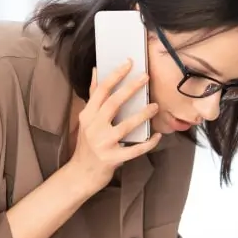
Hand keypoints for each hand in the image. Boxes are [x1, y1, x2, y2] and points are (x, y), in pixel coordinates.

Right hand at [66, 59, 161, 188]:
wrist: (80, 174)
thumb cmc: (87, 145)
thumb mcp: (86, 119)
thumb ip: (94, 96)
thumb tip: (96, 71)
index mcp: (87, 115)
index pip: (101, 91)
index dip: (115, 75)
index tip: (128, 63)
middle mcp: (93, 127)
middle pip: (113, 103)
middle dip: (131, 88)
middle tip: (146, 77)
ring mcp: (103, 144)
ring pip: (126, 125)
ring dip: (143, 114)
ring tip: (156, 106)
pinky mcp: (112, 159)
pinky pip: (134, 150)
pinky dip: (148, 143)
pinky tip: (157, 136)